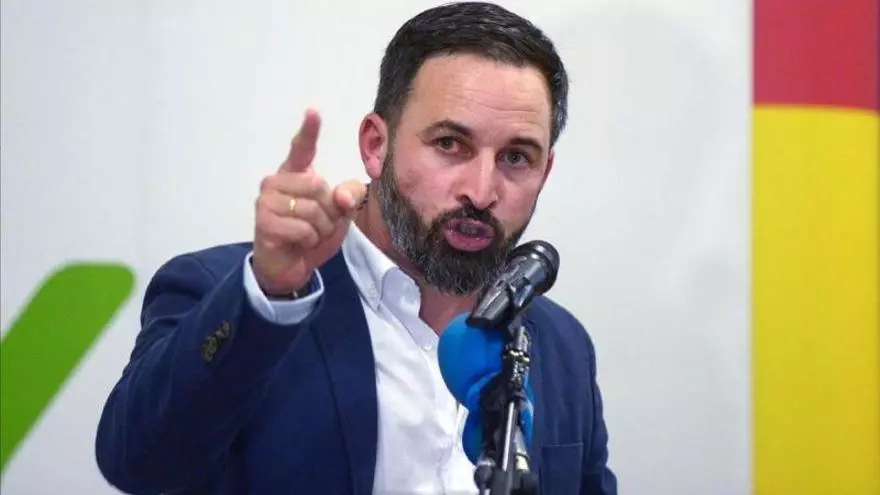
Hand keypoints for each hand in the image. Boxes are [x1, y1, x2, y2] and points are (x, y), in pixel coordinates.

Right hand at [252, 109, 365, 295]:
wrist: (289, 268)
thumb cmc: (312, 234)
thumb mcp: (340, 215)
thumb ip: (349, 197)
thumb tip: (341, 196)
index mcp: (295, 175)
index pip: (302, 148)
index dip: (309, 130)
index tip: (313, 111)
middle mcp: (276, 182)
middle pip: (319, 187)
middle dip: (328, 212)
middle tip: (317, 224)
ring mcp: (267, 201)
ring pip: (312, 210)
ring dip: (320, 229)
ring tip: (307, 235)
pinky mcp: (264, 222)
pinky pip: (303, 228)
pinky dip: (309, 240)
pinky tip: (298, 243)